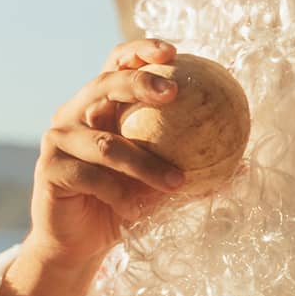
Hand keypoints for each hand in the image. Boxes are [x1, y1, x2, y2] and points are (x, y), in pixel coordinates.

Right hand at [23, 39, 187, 272]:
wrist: (76, 244)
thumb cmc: (121, 207)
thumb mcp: (157, 183)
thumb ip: (187, 164)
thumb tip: (244, 163)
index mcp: (99, 105)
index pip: (117, 64)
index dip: (141, 51)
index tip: (174, 52)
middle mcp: (74, 114)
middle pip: (106, 85)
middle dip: (140, 82)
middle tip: (173, 93)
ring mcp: (59, 139)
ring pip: (107, 143)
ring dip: (145, 164)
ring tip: (176, 182)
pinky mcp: (50, 169)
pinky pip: (93, 178)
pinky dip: (121, 194)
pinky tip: (139, 210)